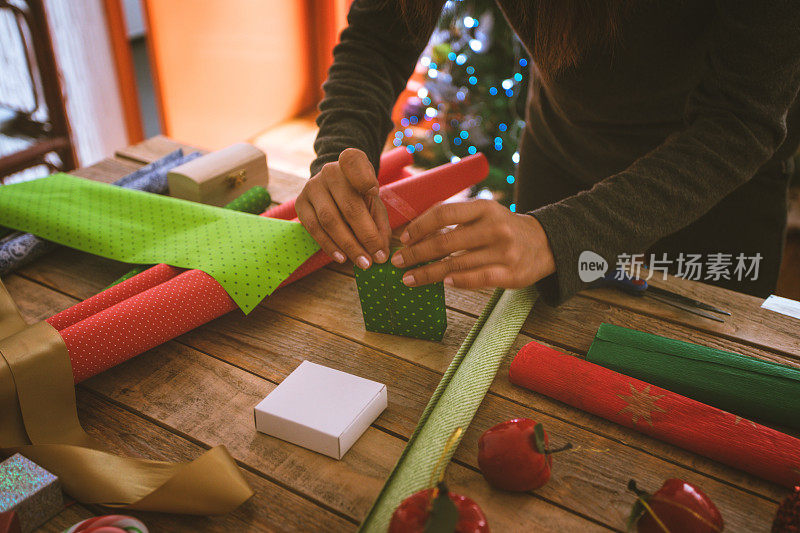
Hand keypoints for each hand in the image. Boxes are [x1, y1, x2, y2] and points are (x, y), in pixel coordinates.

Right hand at [296, 148, 390, 268]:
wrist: (332, 186)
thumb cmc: (358, 196)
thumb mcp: (373, 201)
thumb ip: (379, 223)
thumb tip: (381, 253)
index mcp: (351, 163)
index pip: (355, 163)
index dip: (363, 177)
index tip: (374, 190)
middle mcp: (329, 172)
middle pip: (347, 205)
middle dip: (364, 235)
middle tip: (375, 258)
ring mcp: (312, 187)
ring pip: (329, 220)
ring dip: (347, 245)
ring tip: (362, 262)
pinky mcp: (300, 203)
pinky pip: (314, 228)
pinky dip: (329, 245)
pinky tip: (341, 257)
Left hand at [391, 199, 555, 288]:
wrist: (544, 244)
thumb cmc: (503, 229)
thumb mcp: (484, 214)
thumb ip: (456, 221)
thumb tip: (415, 234)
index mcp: (484, 207)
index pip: (444, 212)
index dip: (420, 226)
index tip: (404, 239)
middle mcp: (494, 227)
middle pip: (446, 241)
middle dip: (416, 253)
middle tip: (398, 262)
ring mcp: (504, 251)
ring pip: (457, 263)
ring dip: (428, 273)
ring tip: (409, 279)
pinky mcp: (510, 274)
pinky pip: (478, 279)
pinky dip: (458, 281)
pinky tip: (443, 282)